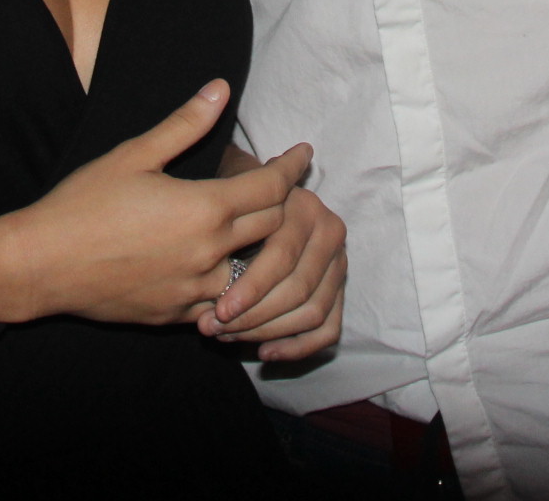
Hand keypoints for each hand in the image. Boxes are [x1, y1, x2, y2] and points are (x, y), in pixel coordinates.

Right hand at [0, 80, 308, 325]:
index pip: (270, 186)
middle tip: (283, 186)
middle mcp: (209, 252)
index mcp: (204, 208)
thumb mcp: (134, 154)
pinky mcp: (178, 316)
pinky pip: (224, 304)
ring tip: (259, 230)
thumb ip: (184, 124)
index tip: (303, 155)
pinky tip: (228, 271)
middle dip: (283, 203)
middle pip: (272, 227)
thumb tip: (220, 88)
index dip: (292, 168)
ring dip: (262, 249)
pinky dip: (235, 286)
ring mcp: (195, 290)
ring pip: (254, 271)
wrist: (41, 264)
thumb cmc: (83, 204)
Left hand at [198, 166, 346, 362]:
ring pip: (313, 312)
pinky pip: (329, 328)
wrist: (261, 194)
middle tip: (216, 329)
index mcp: (305, 208)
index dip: (251, 289)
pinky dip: (299, 347)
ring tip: (230, 337)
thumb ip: (226, 250)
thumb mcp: (230, 213)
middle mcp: (330, 231)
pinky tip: (266, 353)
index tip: (219, 311)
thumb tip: (207, 313)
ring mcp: (339, 260)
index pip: (282, 258)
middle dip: (254, 317)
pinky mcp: (341, 287)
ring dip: (269, 333)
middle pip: (299, 289)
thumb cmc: (237, 206)